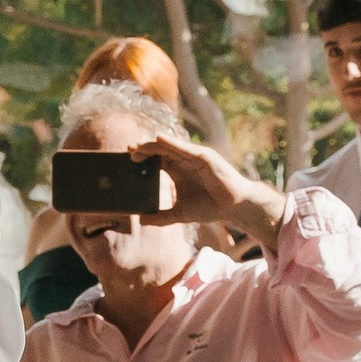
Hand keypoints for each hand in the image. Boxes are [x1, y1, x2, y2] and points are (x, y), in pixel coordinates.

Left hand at [117, 124, 285, 247]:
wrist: (233, 207)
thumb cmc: (210, 207)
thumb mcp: (180, 214)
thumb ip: (161, 218)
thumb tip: (141, 222)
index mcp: (177, 171)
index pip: (156, 161)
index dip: (142, 159)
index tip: (127, 160)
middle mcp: (184, 162)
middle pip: (160, 152)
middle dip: (144, 150)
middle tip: (128, 150)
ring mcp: (194, 157)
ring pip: (170, 147)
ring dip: (153, 145)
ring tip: (138, 146)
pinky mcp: (204, 156)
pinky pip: (185, 148)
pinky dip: (172, 143)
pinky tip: (159, 140)